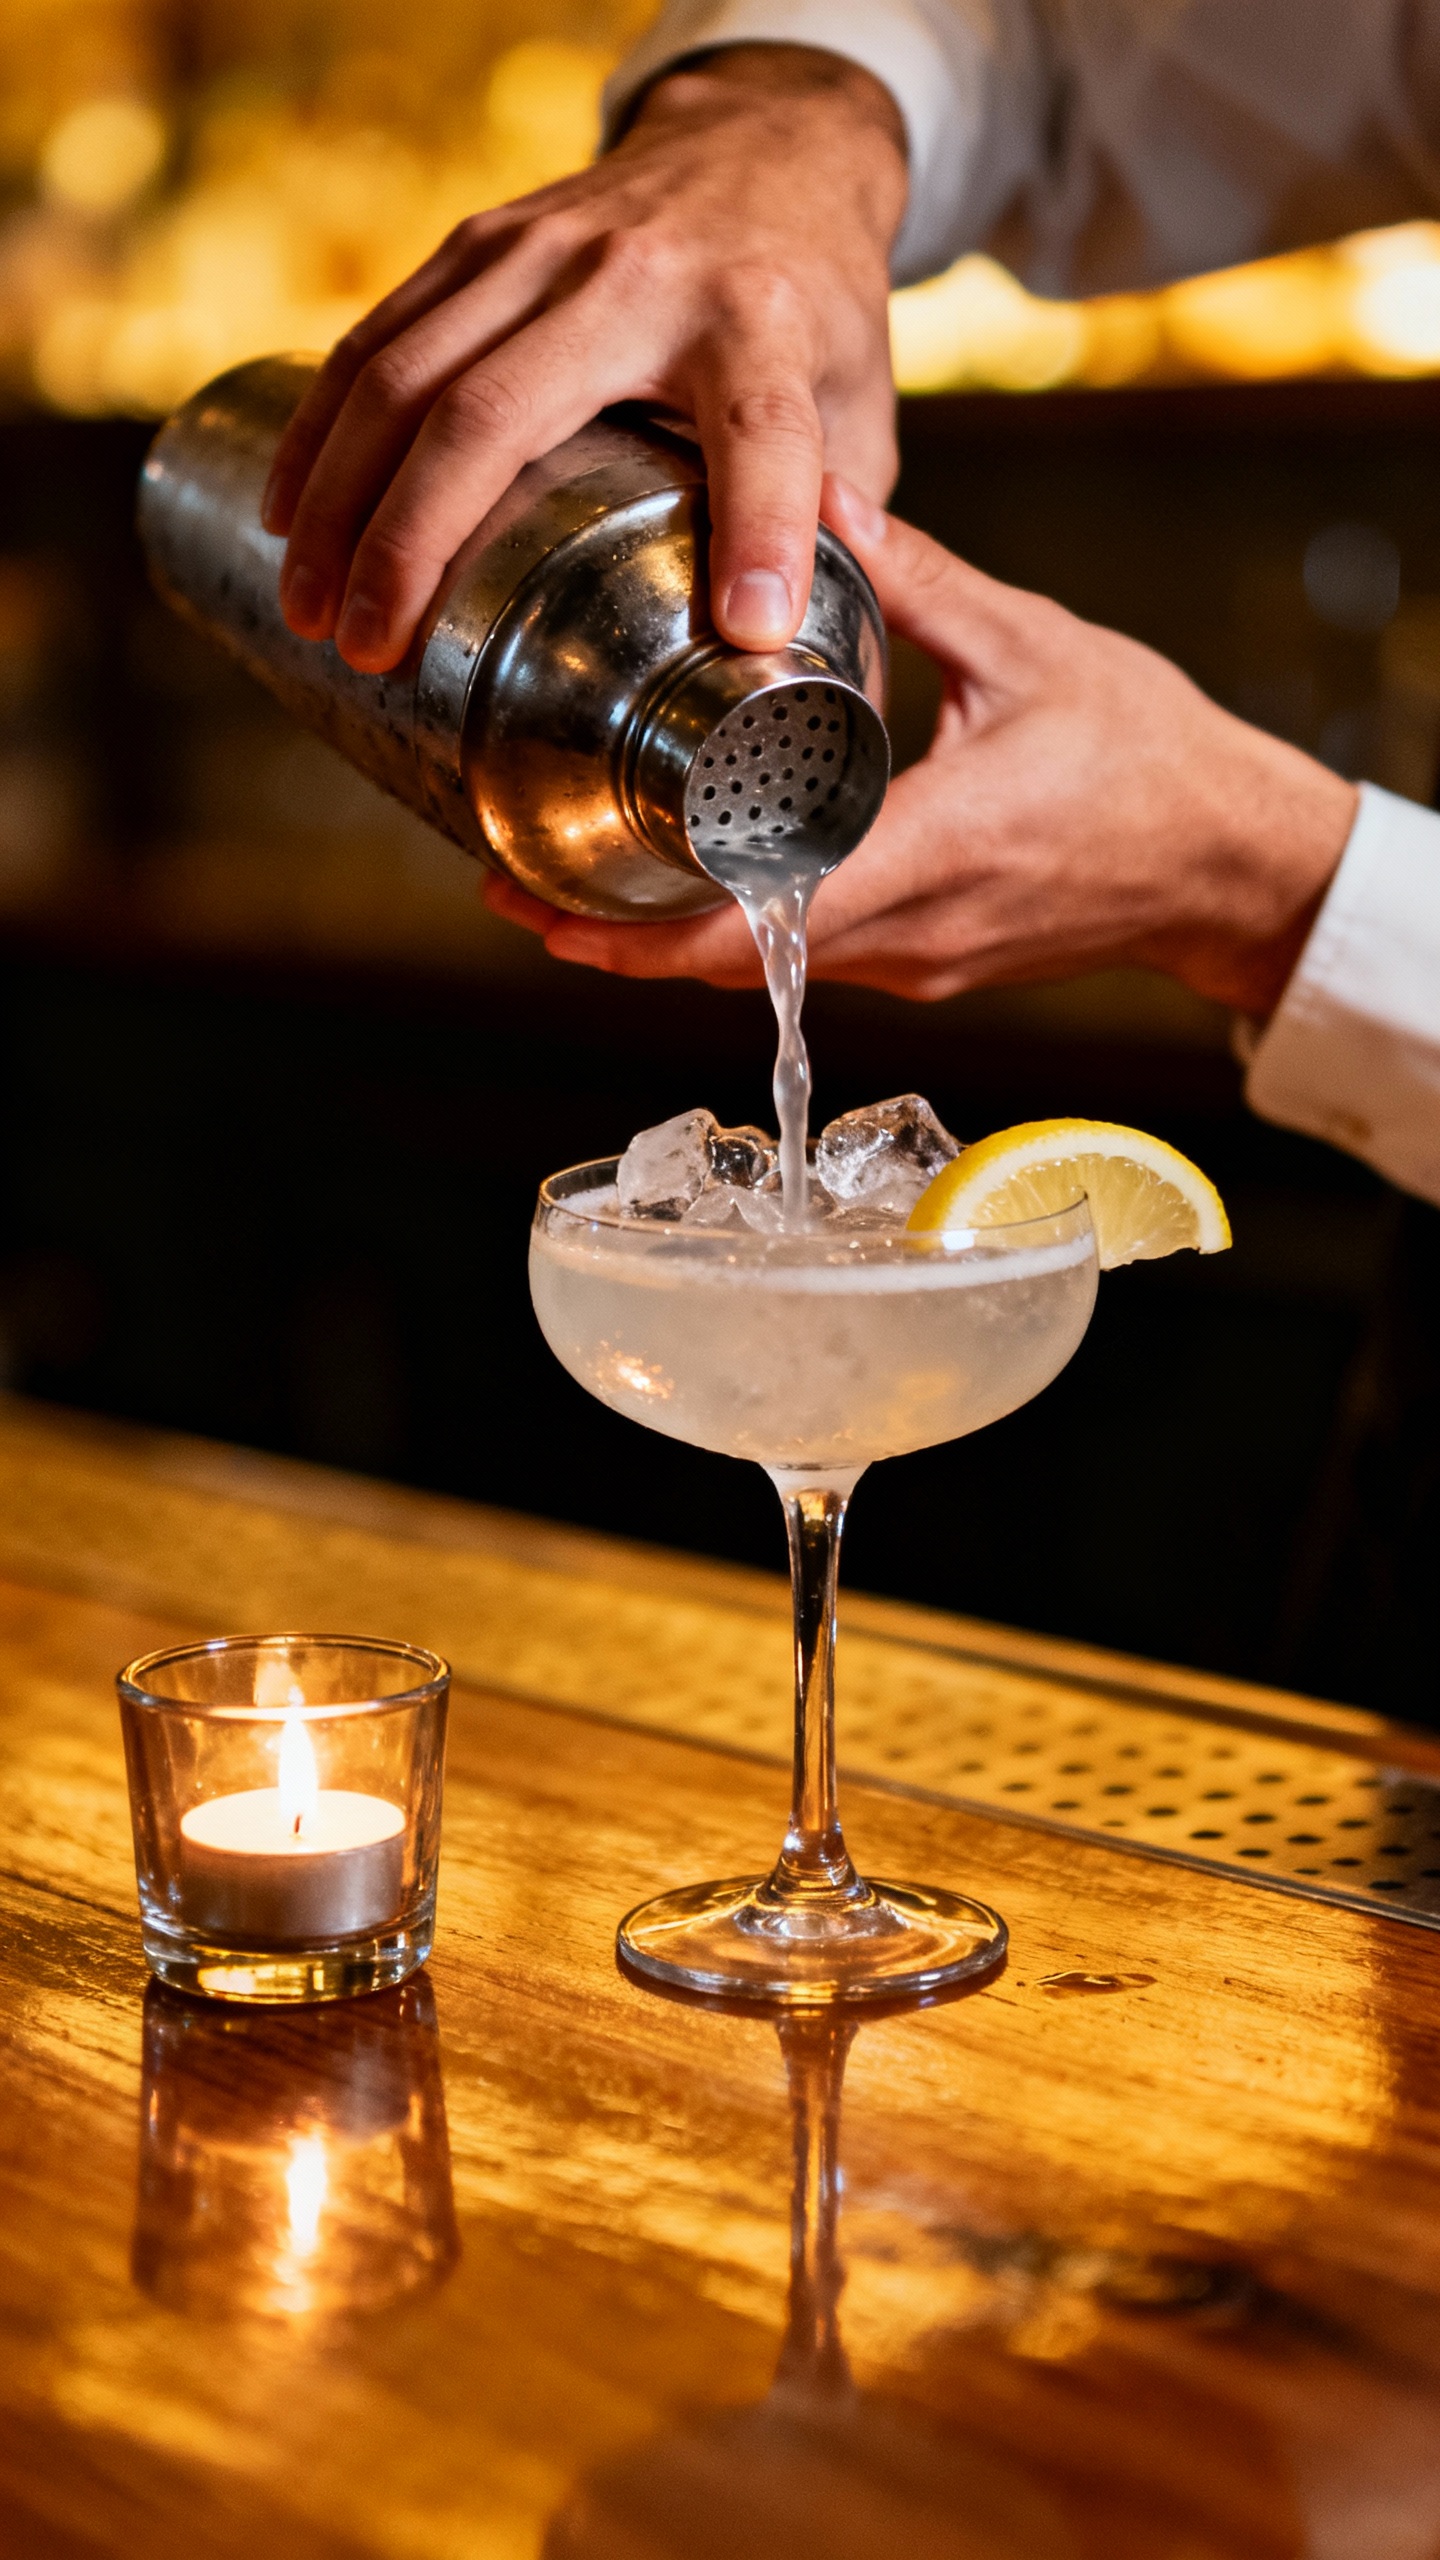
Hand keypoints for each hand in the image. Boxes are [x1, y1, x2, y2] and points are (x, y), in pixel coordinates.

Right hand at [262, 46, 905, 673]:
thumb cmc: (811, 309)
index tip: (747, 631)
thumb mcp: (862, 414)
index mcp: (763, 325)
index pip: (766, 432)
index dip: (763, 531)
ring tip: (311, 610)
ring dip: (339, 499)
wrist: (765, 145)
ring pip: (406, 374)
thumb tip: (801, 673)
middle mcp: (640, 277)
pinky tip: (288, 513)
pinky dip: (321, 431)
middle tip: (373, 648)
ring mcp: (544, 248)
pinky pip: (375, 337)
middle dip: (414, 543)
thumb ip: (844, 536)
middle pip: (498, 412)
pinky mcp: (481, 240)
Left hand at [487, 476, 1357, 1019]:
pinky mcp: (930, 963)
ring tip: (578, 879)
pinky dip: (741, 928)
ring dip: (671, 936)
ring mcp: (919, 962)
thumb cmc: (1150, 755)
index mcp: (930, 852)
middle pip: (728, 965)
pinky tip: (695, 876)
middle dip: (616, 936)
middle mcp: (911, 931)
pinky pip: (812, 955)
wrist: (1234, 861)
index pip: (748, 927)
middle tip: (512, 887)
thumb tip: (810, 488)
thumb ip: (910, 575)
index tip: (536, 904)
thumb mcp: (1025, 646)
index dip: (629, 932)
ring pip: (764, 968)